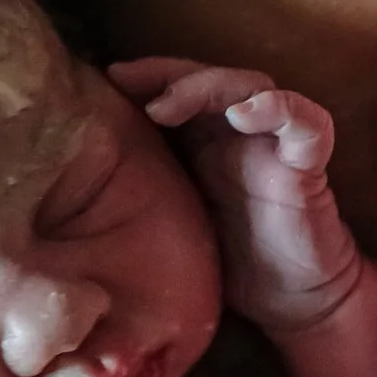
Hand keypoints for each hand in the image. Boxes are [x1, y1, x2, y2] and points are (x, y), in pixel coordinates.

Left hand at [109, 58, 367, 332]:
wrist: (290, 303)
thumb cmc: (228, 266)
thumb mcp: (168, 223)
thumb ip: (136, 197)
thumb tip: (68, 192)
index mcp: (205, 144)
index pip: (178, 88)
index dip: (147, 76)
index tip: (106, 81)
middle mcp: (239, 136)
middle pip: (210, 77)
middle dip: (168, 73)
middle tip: (128, 83)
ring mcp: (274, 146)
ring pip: (253, 85)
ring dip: (211, 85)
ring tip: (168, 105)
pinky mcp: (307, 166)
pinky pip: (308, 123)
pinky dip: (278, 108)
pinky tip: (243, 115)